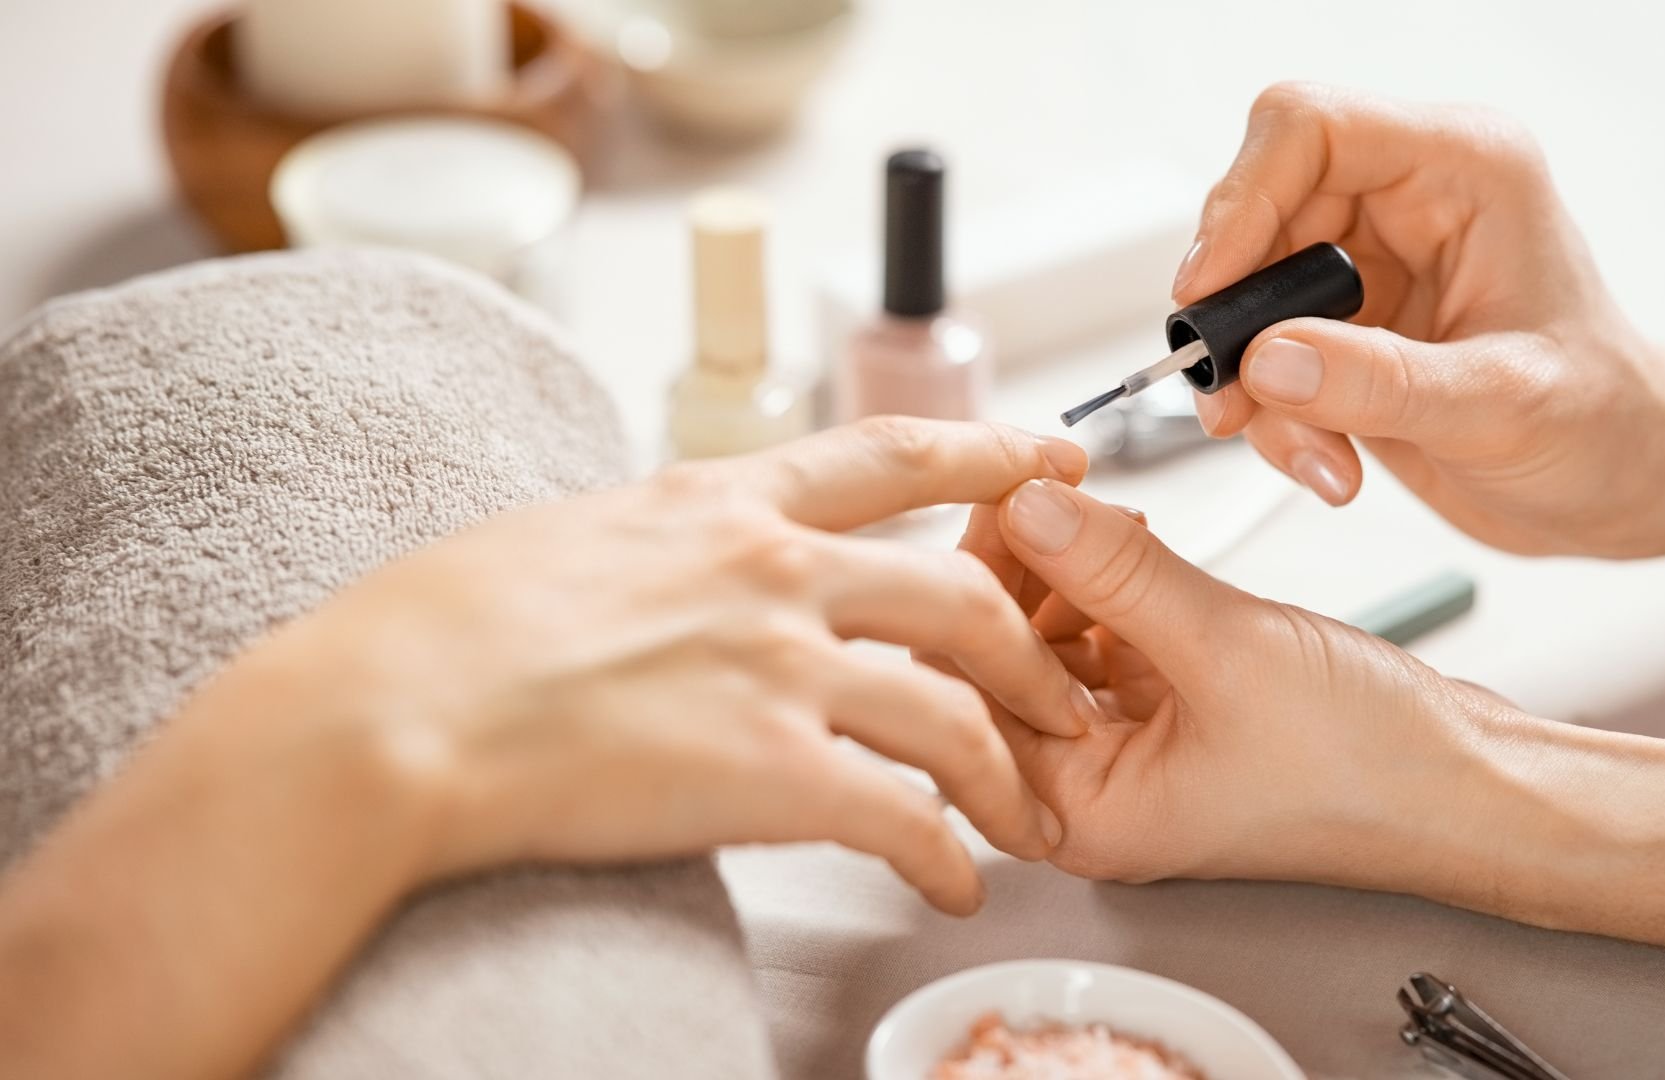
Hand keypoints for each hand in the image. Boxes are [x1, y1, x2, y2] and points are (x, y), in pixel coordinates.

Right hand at [210, 418, 1101, 914]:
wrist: (389, 711)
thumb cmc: (440, 626)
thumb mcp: (573, 531)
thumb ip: (666, 539)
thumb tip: (680, 554)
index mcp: (723, 501)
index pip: (895, 456)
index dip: (994, 453)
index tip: (1056, 457)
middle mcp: (772, 569)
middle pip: (964, 594)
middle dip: (1035, 653)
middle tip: (1070, 696)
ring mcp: (777, 665)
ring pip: (958, 708)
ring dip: (1010, 775)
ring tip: (1030, 822)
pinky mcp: (767, 770)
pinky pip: (904, 813)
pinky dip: (945, 852)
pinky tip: (952, 879)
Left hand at [936, 478, 1485, 885]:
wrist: (1472, 785)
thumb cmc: (1367, 767)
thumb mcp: (1226, 649)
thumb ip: (1116, 575)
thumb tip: (1026, 505)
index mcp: (1080, 814)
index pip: (969, 692)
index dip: (974, 591)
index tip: (1001, 504)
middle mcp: (1091, 791)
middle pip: (1001, 663)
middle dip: (1020, 574)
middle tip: (1047, 491)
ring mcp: (1132, 751)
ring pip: (1052, 642)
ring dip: (1068, 571)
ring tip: (1105, 514)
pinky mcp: (1172, 712)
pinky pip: (1109, 638)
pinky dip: (1113, 588)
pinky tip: (1136, 543)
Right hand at [1176, 84, 1664, 556]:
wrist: (1626, 486)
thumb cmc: (1609, 424)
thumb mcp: (1503, 407)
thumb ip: (1381, 381)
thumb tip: (1267, 359)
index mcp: (1463, 170)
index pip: (1309, 130)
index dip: (1241, 200)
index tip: (1211, 291)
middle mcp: (1407, 203)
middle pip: (1258, 214)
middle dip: (1239, 316)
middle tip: (1237, 397)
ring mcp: (1368, 267)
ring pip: (1247, 295)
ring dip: (1254, 385)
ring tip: (1313, 452)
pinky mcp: (1343, 329)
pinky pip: (1262, 356)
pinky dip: (1273, 417)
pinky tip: (1327, 458)